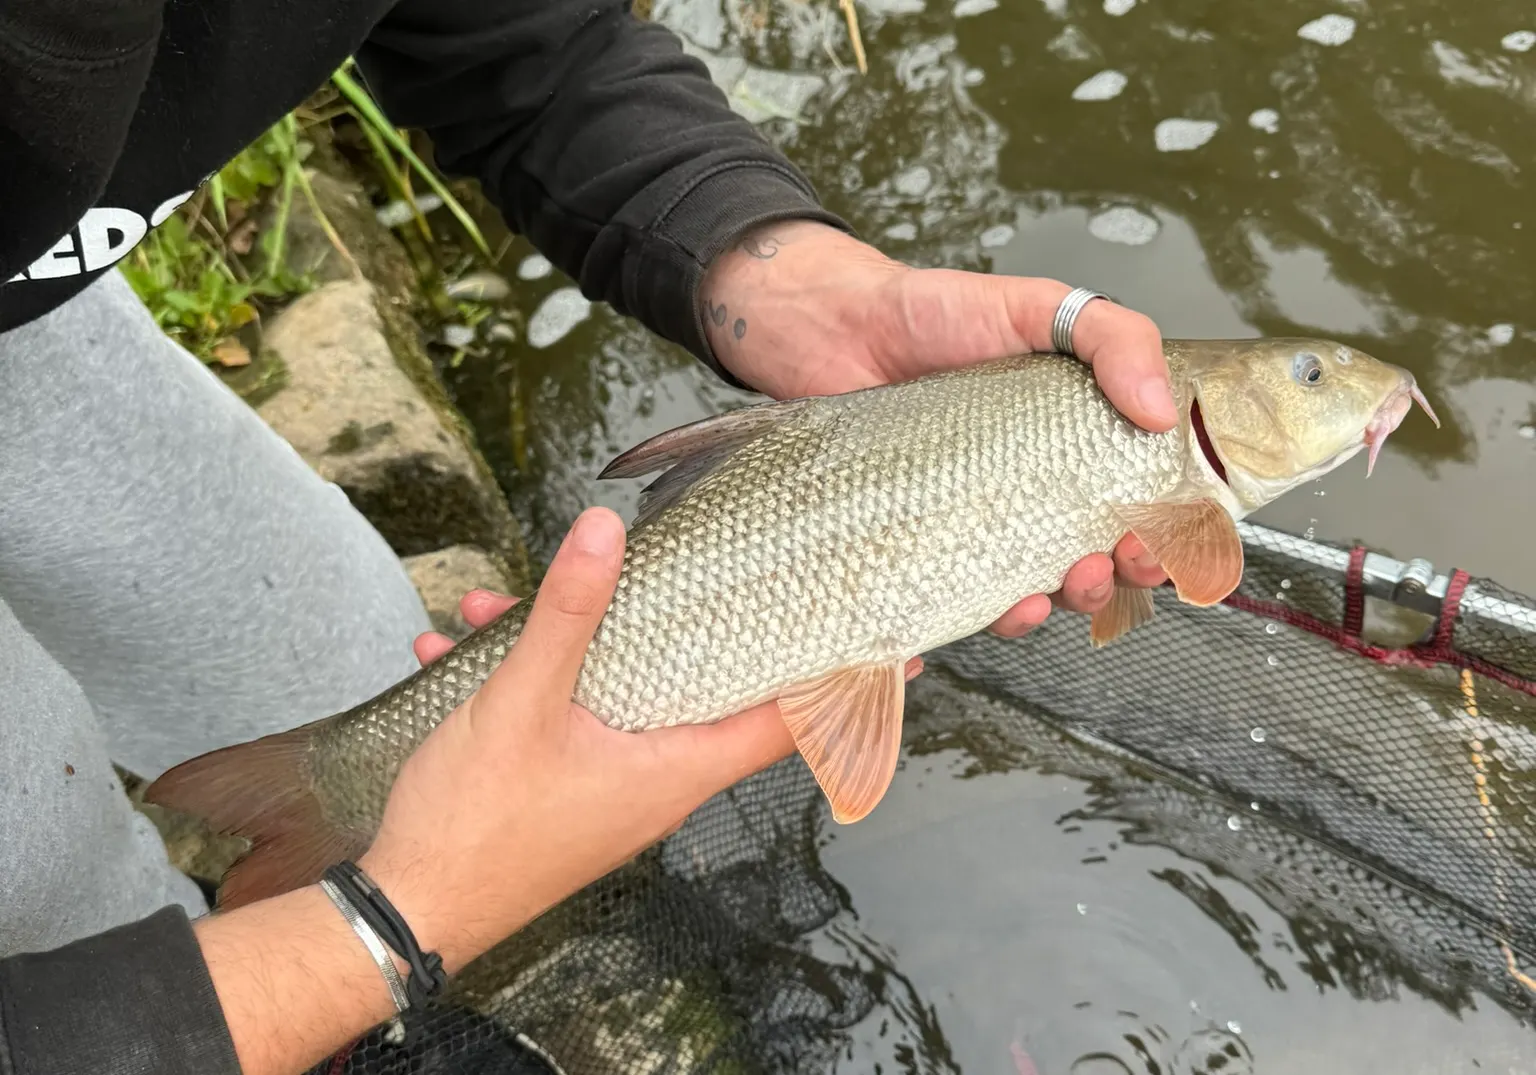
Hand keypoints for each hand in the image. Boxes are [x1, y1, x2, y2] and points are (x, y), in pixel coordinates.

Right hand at [359, 508, 920, 972]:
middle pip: (699, 686)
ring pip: (616, 691)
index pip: (784, 722)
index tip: (896, 649)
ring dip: (570, 643)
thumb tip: (607, 532)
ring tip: (500, 606)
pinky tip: (462, 650)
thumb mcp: (521, 704)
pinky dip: (527, 680)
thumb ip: (568, 616)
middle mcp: (655, 782)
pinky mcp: (566, 792)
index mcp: (672, 767)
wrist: (405, 912)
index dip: (838, 680)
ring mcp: (610, 788)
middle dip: (674, 620)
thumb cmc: (475, 826)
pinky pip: (565, 717)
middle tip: (696, 570)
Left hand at [699, 220, 1171, 635]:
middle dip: (1108, 582)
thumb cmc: (935, 314)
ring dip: (1043, 609)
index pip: (1135, 507)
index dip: (1160, 536)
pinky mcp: (912, 546)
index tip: (1157, 543)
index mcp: (1071, 445)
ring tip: (1038, 594)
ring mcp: (969, 523)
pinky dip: (947, 628)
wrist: (834, 328)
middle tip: (1102, 568)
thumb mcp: (1039, 305)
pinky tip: (953, 623)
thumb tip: (1163, 411)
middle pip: (1087, 562)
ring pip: (1021, 593)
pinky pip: (935, 604)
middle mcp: (1026, 492)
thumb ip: (1114, 337)